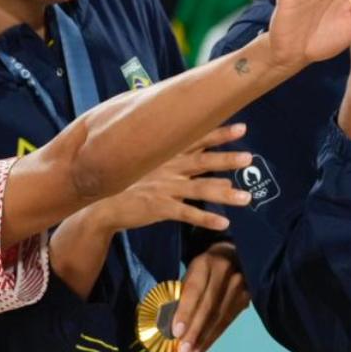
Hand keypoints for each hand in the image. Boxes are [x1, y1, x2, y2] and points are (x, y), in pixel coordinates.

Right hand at [88, 127, 254, 233]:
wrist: (101, 202)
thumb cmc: (128, 179)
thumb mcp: (148, 159)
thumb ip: (171, 153)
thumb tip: (198, 152)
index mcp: (167, 153)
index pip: (197, 139)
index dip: (220, 134)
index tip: (242, 128)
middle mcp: (170, 167)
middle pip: (203, 161)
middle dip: (226, 158)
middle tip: (249, 157)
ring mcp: (166, 187)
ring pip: (200, 189)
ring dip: (225, 193)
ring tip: (247, 198)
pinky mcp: (160, 207)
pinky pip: (187, 213)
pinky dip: (206, 218)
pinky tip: (224, 223)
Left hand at [174, 241, 250, 351]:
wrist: (235, 254)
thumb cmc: (204, 267)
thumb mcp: (191, 270)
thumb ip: (183, 291)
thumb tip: (168, 321)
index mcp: (206, 262)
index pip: (195, 289)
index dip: (186, 311)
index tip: (176, 332)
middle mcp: (226, 272)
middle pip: (209, 307)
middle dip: (195, 331)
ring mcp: (241, 285)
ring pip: (220, 317)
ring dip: (204, 340)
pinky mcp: (248, 297)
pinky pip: (228, 321)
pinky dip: (213, 337)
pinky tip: (202, 350)